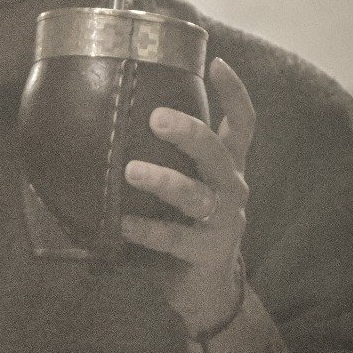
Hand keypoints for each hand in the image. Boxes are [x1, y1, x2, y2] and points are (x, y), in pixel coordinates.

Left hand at [121, 58, 254, 334]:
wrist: (206, 290)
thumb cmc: (185, 224)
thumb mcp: (185, 186)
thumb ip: (163, 156)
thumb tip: (110, 117)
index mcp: (227, 166)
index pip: (242, 123)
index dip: (235, 93)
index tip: (216, 61)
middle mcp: (231, 188)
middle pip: (218, 153)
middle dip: (189, 133)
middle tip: (156, 117)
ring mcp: (223, 222)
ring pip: (197, 195)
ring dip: (165, 181)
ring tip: (131, 170)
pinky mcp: (208, 253)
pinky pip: (177, 240)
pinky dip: (149, 230)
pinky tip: (123, 224)